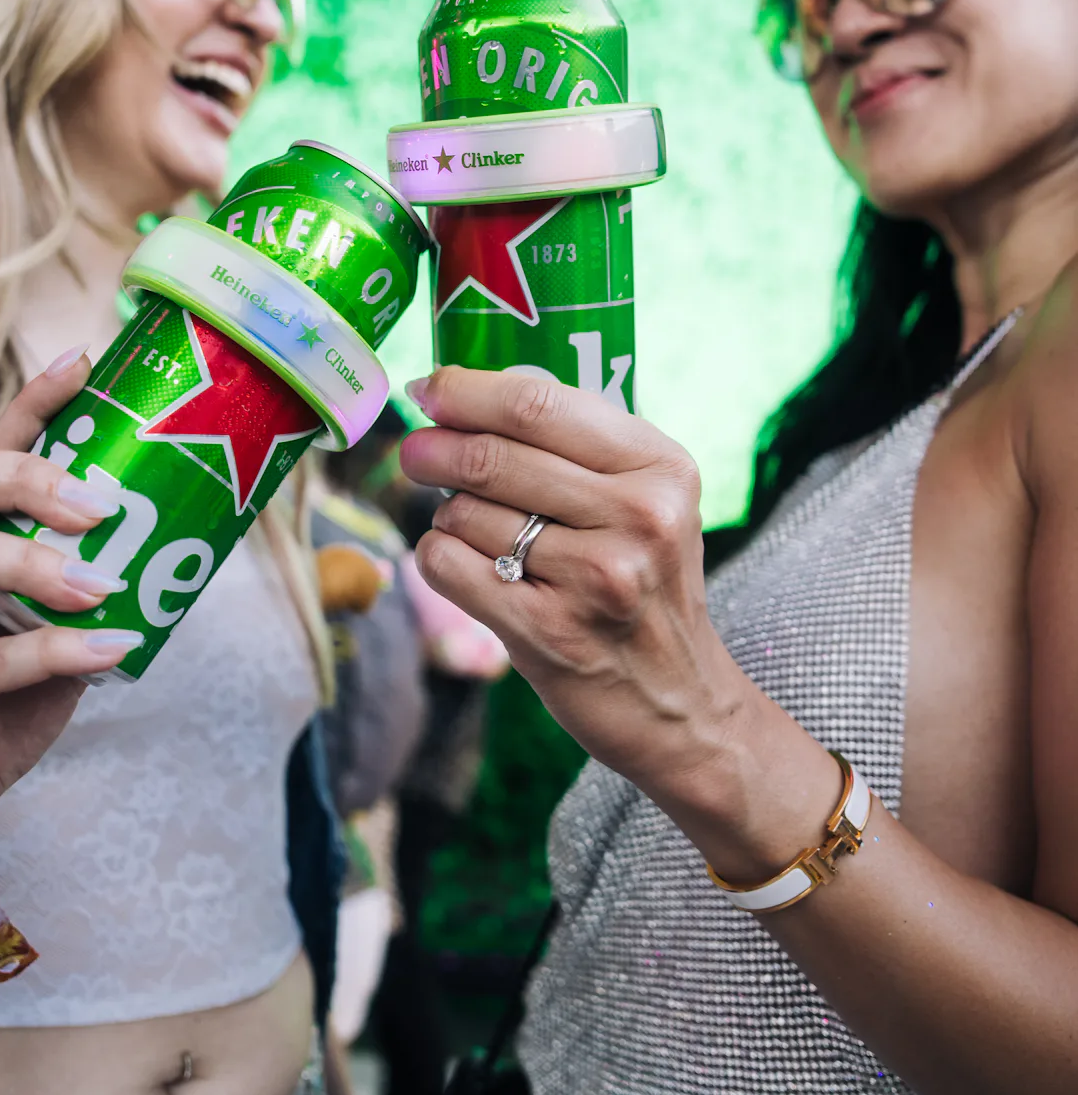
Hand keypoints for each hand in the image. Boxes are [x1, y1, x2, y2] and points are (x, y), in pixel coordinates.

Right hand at [0, 350, 141, 906]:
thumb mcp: (47, 643)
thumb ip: (85, 600)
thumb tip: (168, 560)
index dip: (30, 406)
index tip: (85, 361)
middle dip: (22, 477)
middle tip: (98, 505)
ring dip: (30, 562)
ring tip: (101, 586)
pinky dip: (51, 652)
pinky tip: (107, 652)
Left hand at [400, 366, 836, 860]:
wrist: (682, 707)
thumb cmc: (647, 590)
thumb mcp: (649, 503)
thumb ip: (580, 444)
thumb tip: (475, 391)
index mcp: (661, 467)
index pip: (540, 404)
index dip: (467, 391)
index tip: (430, 387)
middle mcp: (637, 516)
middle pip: (493, 456)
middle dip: (435, 448)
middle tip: (414, 450)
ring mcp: (594, 576)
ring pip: (464, 513)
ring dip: (450, 516)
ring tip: (479, 534)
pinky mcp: (547, 631)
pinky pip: (449, 566)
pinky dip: (441, 559)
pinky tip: (471, 569)